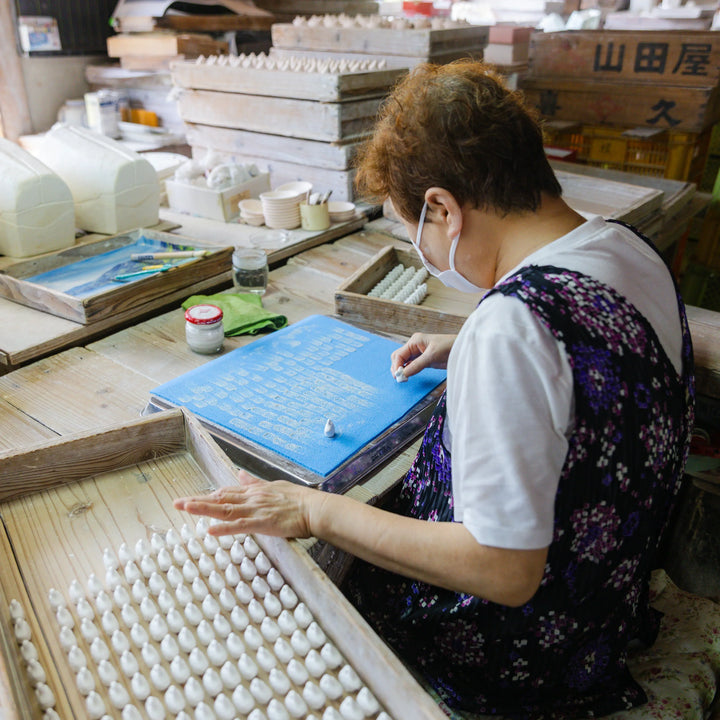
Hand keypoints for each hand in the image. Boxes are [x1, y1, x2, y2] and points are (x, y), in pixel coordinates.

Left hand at [173, 470, 321, 537]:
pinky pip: (241, 526)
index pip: (225, 493)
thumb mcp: (273, 486)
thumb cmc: (298, 500)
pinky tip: (211, 530)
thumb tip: (240, 473)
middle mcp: (251, 499)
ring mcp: (256, 510)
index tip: (189, 498)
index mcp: (254, 492)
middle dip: (198, 501)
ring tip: (186, 508)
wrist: (314, 508)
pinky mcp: (263, 523)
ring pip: (225, 510)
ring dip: (205, 509)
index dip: (206, 496)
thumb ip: (254, 482)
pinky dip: (225, 528)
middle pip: (220, 499)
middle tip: (177, 503)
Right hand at [390, 333, 455, 378]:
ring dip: (402, 370)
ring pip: (404, 362)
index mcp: (415, 341)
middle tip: (399, 379)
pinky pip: (411, 366)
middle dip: (397, 368)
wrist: (463, 349)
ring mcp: (419, 353)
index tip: (398, 376)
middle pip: (399, 358)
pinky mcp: (424, 360)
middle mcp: (415, 346)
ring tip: (403, 379)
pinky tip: (408, 376)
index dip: (396, 366)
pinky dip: (408, 371)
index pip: (399, 354)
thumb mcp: (432, 356)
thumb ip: (416, 365)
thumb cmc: (449, 347)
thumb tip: (403, 374)